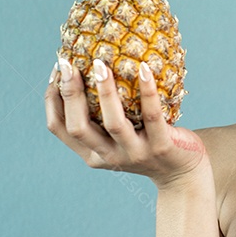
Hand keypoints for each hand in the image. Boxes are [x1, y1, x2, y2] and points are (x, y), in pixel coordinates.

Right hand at [45, 57, 210, 190]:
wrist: (183, 172)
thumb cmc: (146, 145)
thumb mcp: (118, 138)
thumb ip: (101, 118)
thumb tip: (87, 68)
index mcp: (93, 154)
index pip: (59, 128)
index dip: (52, 99)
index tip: (55, 71)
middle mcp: (110, 157)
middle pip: (79, 128)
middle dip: (70, 94)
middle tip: (67, 64)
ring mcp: (135, 154)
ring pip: (113, 123)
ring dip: (105, 92)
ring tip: (100, 64)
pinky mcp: (161, 147)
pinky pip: (151, 115)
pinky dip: (146, 91)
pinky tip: (143, 68)